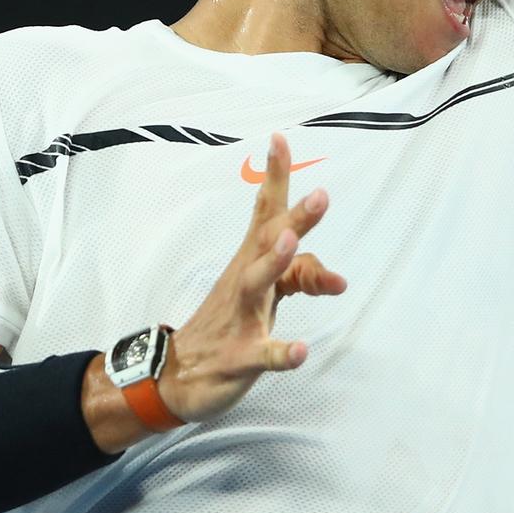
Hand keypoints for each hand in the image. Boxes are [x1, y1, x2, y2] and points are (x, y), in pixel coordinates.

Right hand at [160, 132, 345, 422]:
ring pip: (258, 284)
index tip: (280, 138)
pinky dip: (280, 352)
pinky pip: (261, 353)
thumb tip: (337, 276)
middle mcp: (245, 280)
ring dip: (275, 262)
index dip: (275, 177)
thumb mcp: (267, 293)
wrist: (176, 375)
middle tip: (321, 194)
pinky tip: (299, 352)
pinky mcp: (239, 356)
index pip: (266, 212)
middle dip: (295, 218)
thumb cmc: (228, 323)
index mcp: (251, 260)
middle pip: (269, 241)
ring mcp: (240, 317)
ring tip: (293, 243)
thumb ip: (302, 276)